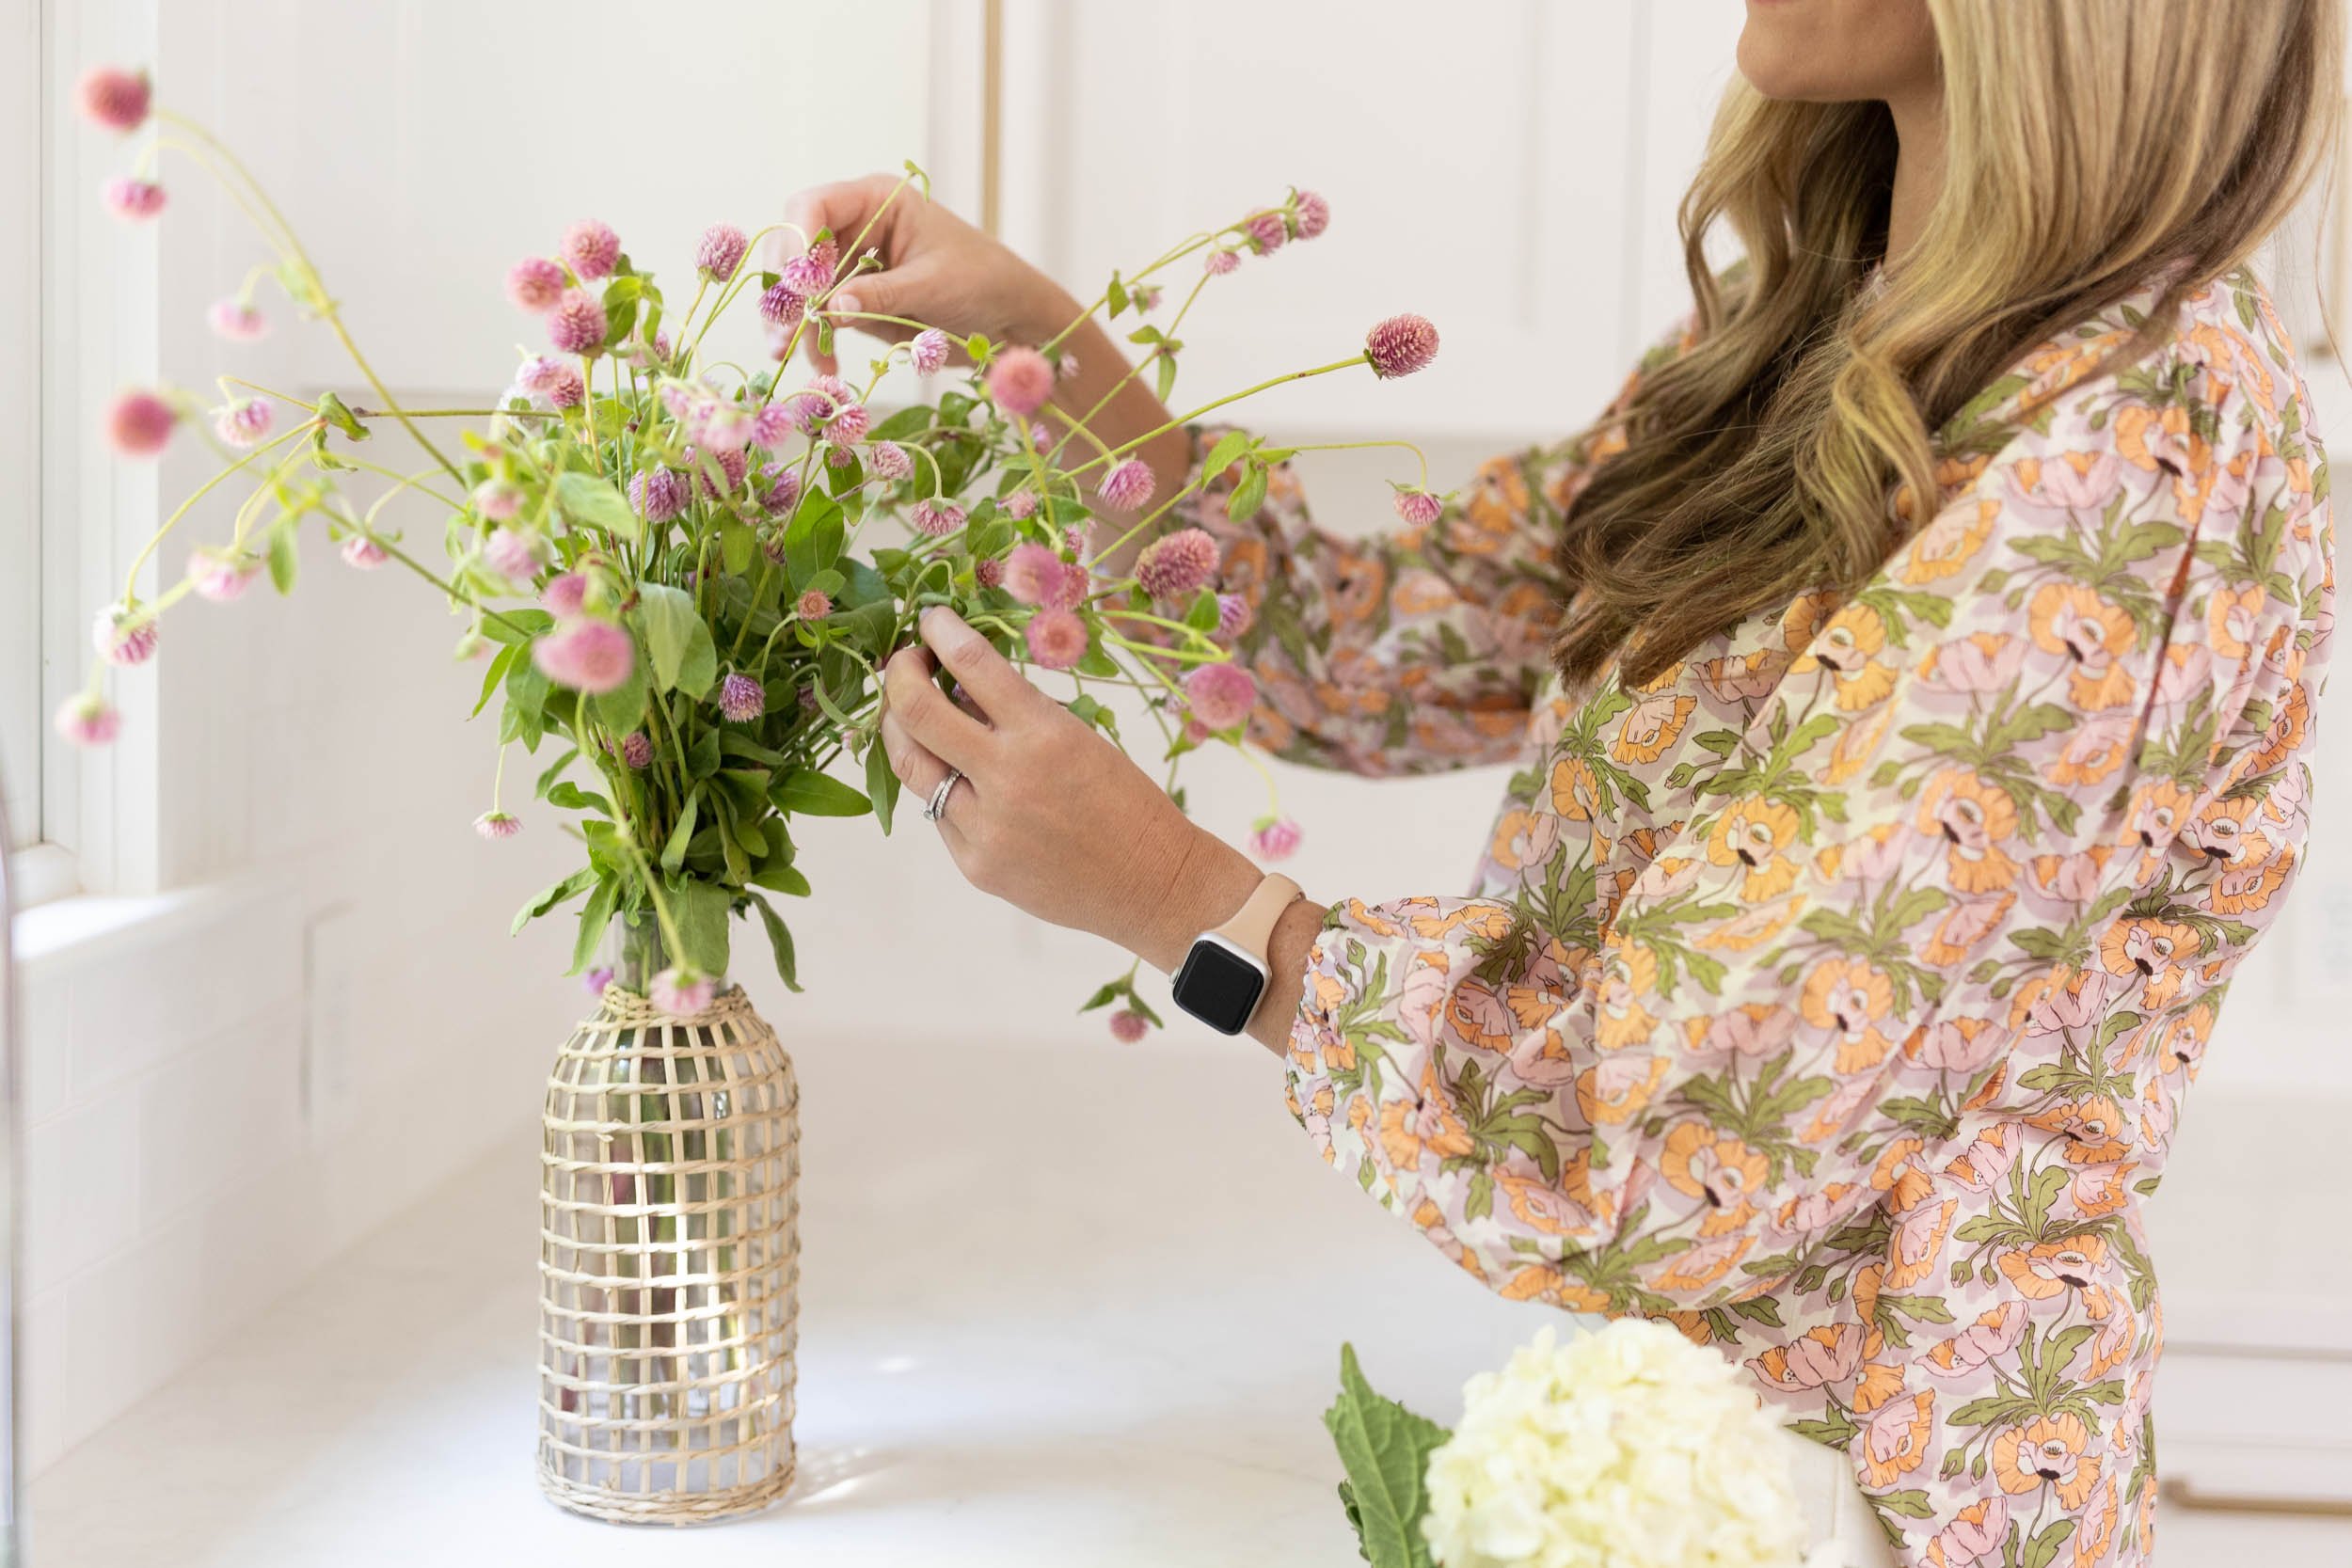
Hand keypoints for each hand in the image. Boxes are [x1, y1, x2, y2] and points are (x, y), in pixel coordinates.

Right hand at [782, 174, 1074, 374]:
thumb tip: (828, 308)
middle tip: (786, 334)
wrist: (1012, 318)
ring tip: (800, 357)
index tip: (797, 286)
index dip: (795, 243)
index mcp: (877, 201)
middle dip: (789, 293)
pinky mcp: (857, 301)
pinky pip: (823, 318)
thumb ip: (878, 295)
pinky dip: (817, 341)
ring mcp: (853, 266)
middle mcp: (856, 228)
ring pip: (804, 291)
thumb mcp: (931, 286)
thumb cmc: (984, 281)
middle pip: (798, 251)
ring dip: (797, 325)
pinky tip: (823, 365)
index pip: (813, 208)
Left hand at [878, 607, 1262, 970]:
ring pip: (911, 766)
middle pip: (916, 713)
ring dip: (899, 729)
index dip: (941, 631)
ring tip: (906, 713)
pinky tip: (957, 775)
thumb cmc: (1127, 805)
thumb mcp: (1081, 739)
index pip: (972, 663)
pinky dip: (941, 784)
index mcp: (1044, 735)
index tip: (933, 620)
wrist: (1151, 885)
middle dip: (899, 676)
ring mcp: (985, 827)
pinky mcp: (975, 865)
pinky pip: (939, 813)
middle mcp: (1007, 778)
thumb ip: (1019, 715)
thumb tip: (959, 684)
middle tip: (904, 663)